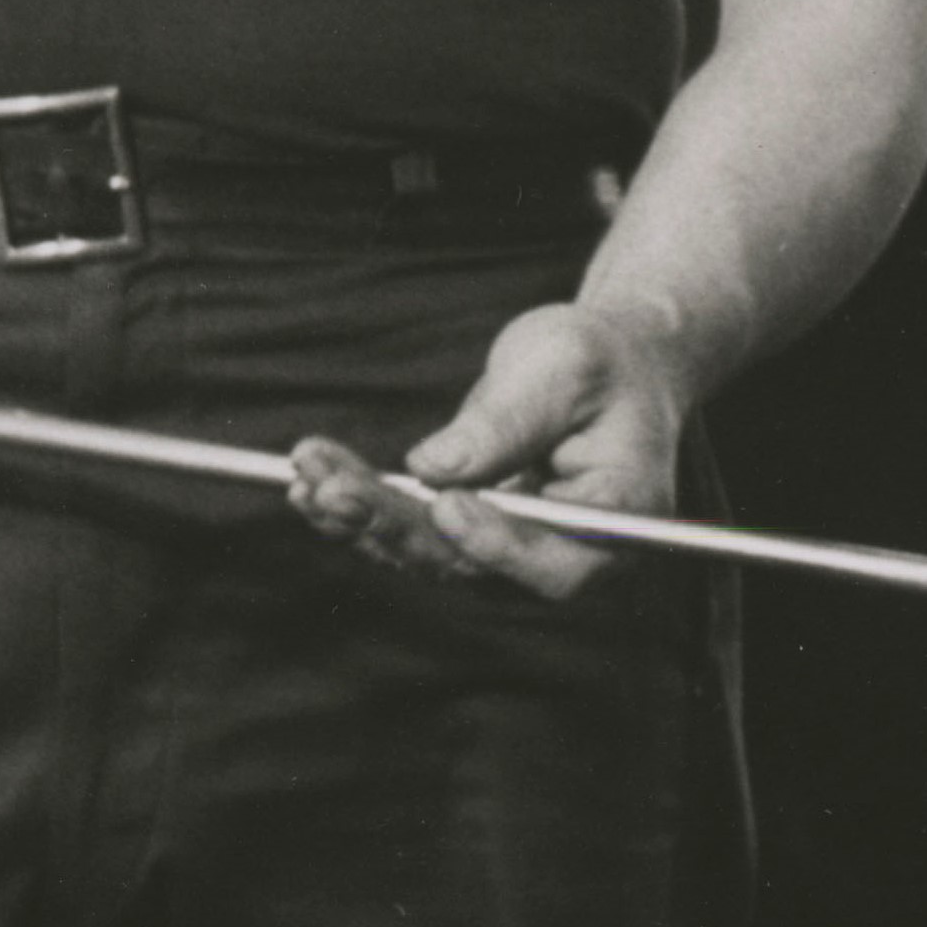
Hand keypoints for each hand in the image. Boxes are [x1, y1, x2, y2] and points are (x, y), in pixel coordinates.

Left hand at [284, 300, 690, 602]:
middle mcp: (564, 554)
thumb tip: (436, 468)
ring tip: (309, 470)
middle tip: (332, 487)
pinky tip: (310, 479)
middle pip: (472, 564)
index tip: (446, 504)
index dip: (497, 545)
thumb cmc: (599, 362)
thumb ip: (510, 420)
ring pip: (426, 551)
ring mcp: (509, 551)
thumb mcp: (566, 368)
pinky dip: (359, 506)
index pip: (557, 564)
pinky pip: (409, 533)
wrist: (601, 367)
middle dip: (395, 523)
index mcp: (617, 520)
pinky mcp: (467, 535)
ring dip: (361, 514)